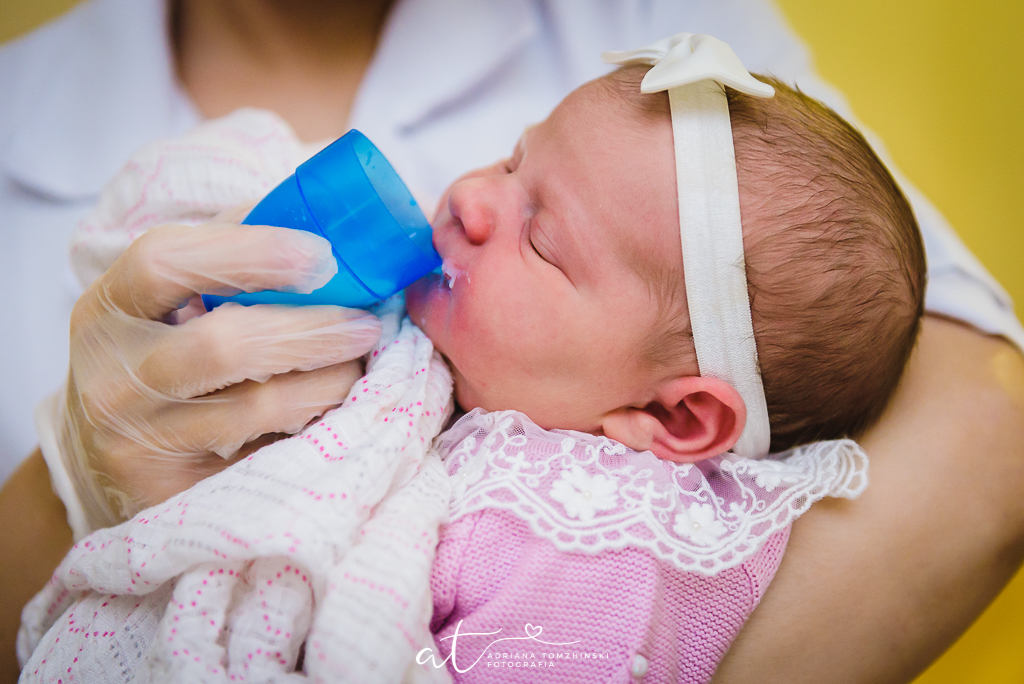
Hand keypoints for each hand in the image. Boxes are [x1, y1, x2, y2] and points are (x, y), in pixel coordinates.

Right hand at [46, 220, 380, 533]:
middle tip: (367, 324)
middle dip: (314, 331)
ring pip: (259, 409)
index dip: (250, 253)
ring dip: (329, 383)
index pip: (164, 262)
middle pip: (224, 345)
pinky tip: (336, 413)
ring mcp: (139, 442)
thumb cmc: (154, 361)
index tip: (321, 254)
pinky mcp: (174, 495)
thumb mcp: (161, 304)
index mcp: (107, 307)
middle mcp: (112, 376)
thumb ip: (224, 260)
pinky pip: (269, 457)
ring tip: (359, 366)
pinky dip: (315, 429)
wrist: (99, 463)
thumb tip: (317, 224)